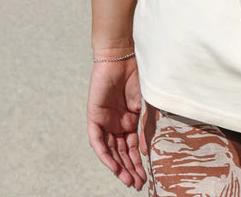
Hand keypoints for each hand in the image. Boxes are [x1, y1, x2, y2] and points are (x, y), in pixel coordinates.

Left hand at [87, 56, 146, 189]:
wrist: (121, 56)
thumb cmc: (137, 75)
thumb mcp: (145, 104)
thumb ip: (145, 126)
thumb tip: (145, 150)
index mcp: (130, 120)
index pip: (133, 147)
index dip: (138, 162)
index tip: (146, 177)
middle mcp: (117, 123)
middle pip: (122, 152)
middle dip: (130, 169)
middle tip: (137, 184)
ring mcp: (105, 120)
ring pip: (111, 149)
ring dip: (118, 166)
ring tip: (127, 180)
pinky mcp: (94, 116)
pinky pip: (97, 140)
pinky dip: (105, 153)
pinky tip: (112, 165)